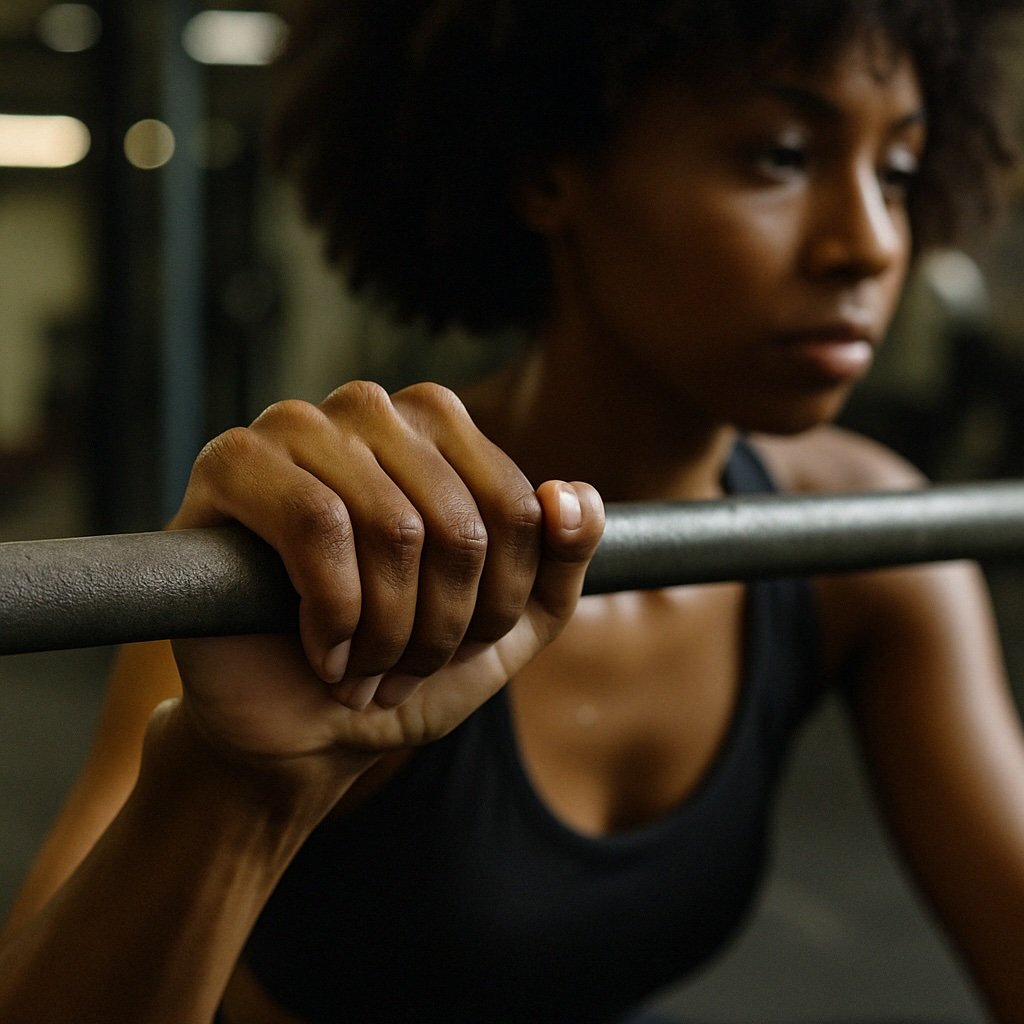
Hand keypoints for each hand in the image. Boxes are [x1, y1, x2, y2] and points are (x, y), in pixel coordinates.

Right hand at [168, 382, 602, 763]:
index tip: (463, 647)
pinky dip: (333, 614)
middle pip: (458, 524)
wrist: (302, 726)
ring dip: (389, 630)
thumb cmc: (403, 664)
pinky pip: (314, 525)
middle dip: (443, 627)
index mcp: (442, 429)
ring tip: (367, 671)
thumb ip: (562, 560)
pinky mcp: (234, 463)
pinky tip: (323, 654)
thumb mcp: (510, 627)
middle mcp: (374, 410)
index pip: (518, 508)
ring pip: (392, 527)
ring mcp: (299, 425)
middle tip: (408, 673)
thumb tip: (569, 494)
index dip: (500, 600)